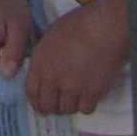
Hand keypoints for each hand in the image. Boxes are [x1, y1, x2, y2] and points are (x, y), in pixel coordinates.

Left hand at [21, 0, 131, 115]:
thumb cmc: (79, 25)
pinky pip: (85, 110)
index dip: (36, 102)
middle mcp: (52, 79)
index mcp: (40, 63)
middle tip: (60, 106)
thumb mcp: (51, 38)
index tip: (41, 107)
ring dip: (71, 106)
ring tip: (77, 98)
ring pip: (66, 110)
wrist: (104, 28)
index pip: (31, 92)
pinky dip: (87, 105)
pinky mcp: (91, 94)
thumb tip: (46, 73)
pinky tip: (90, 96)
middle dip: (53, 108)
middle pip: (48, 106)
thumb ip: (45, 59)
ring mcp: (72, 88)